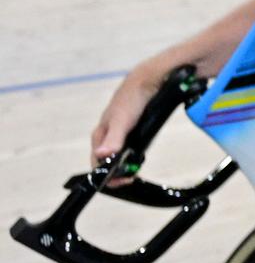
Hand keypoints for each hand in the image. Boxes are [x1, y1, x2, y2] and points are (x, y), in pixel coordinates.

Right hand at [88, 62, 163, 181]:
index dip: (106, 176)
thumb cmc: (131, 99)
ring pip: (117, 155)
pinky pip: (128, 148)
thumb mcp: (122, 121)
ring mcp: (119, 133)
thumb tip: (102, 156)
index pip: (96, 163)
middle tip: (130, 178)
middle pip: (107, 161)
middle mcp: (107, 135)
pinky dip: (132, 156)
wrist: (149, 81)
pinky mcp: (131, 130)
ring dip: (124, 165)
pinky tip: (140, 158)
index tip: (122, 181)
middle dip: (116, 173)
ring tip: (135, 171)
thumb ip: (113, 139)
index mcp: (100, 135)